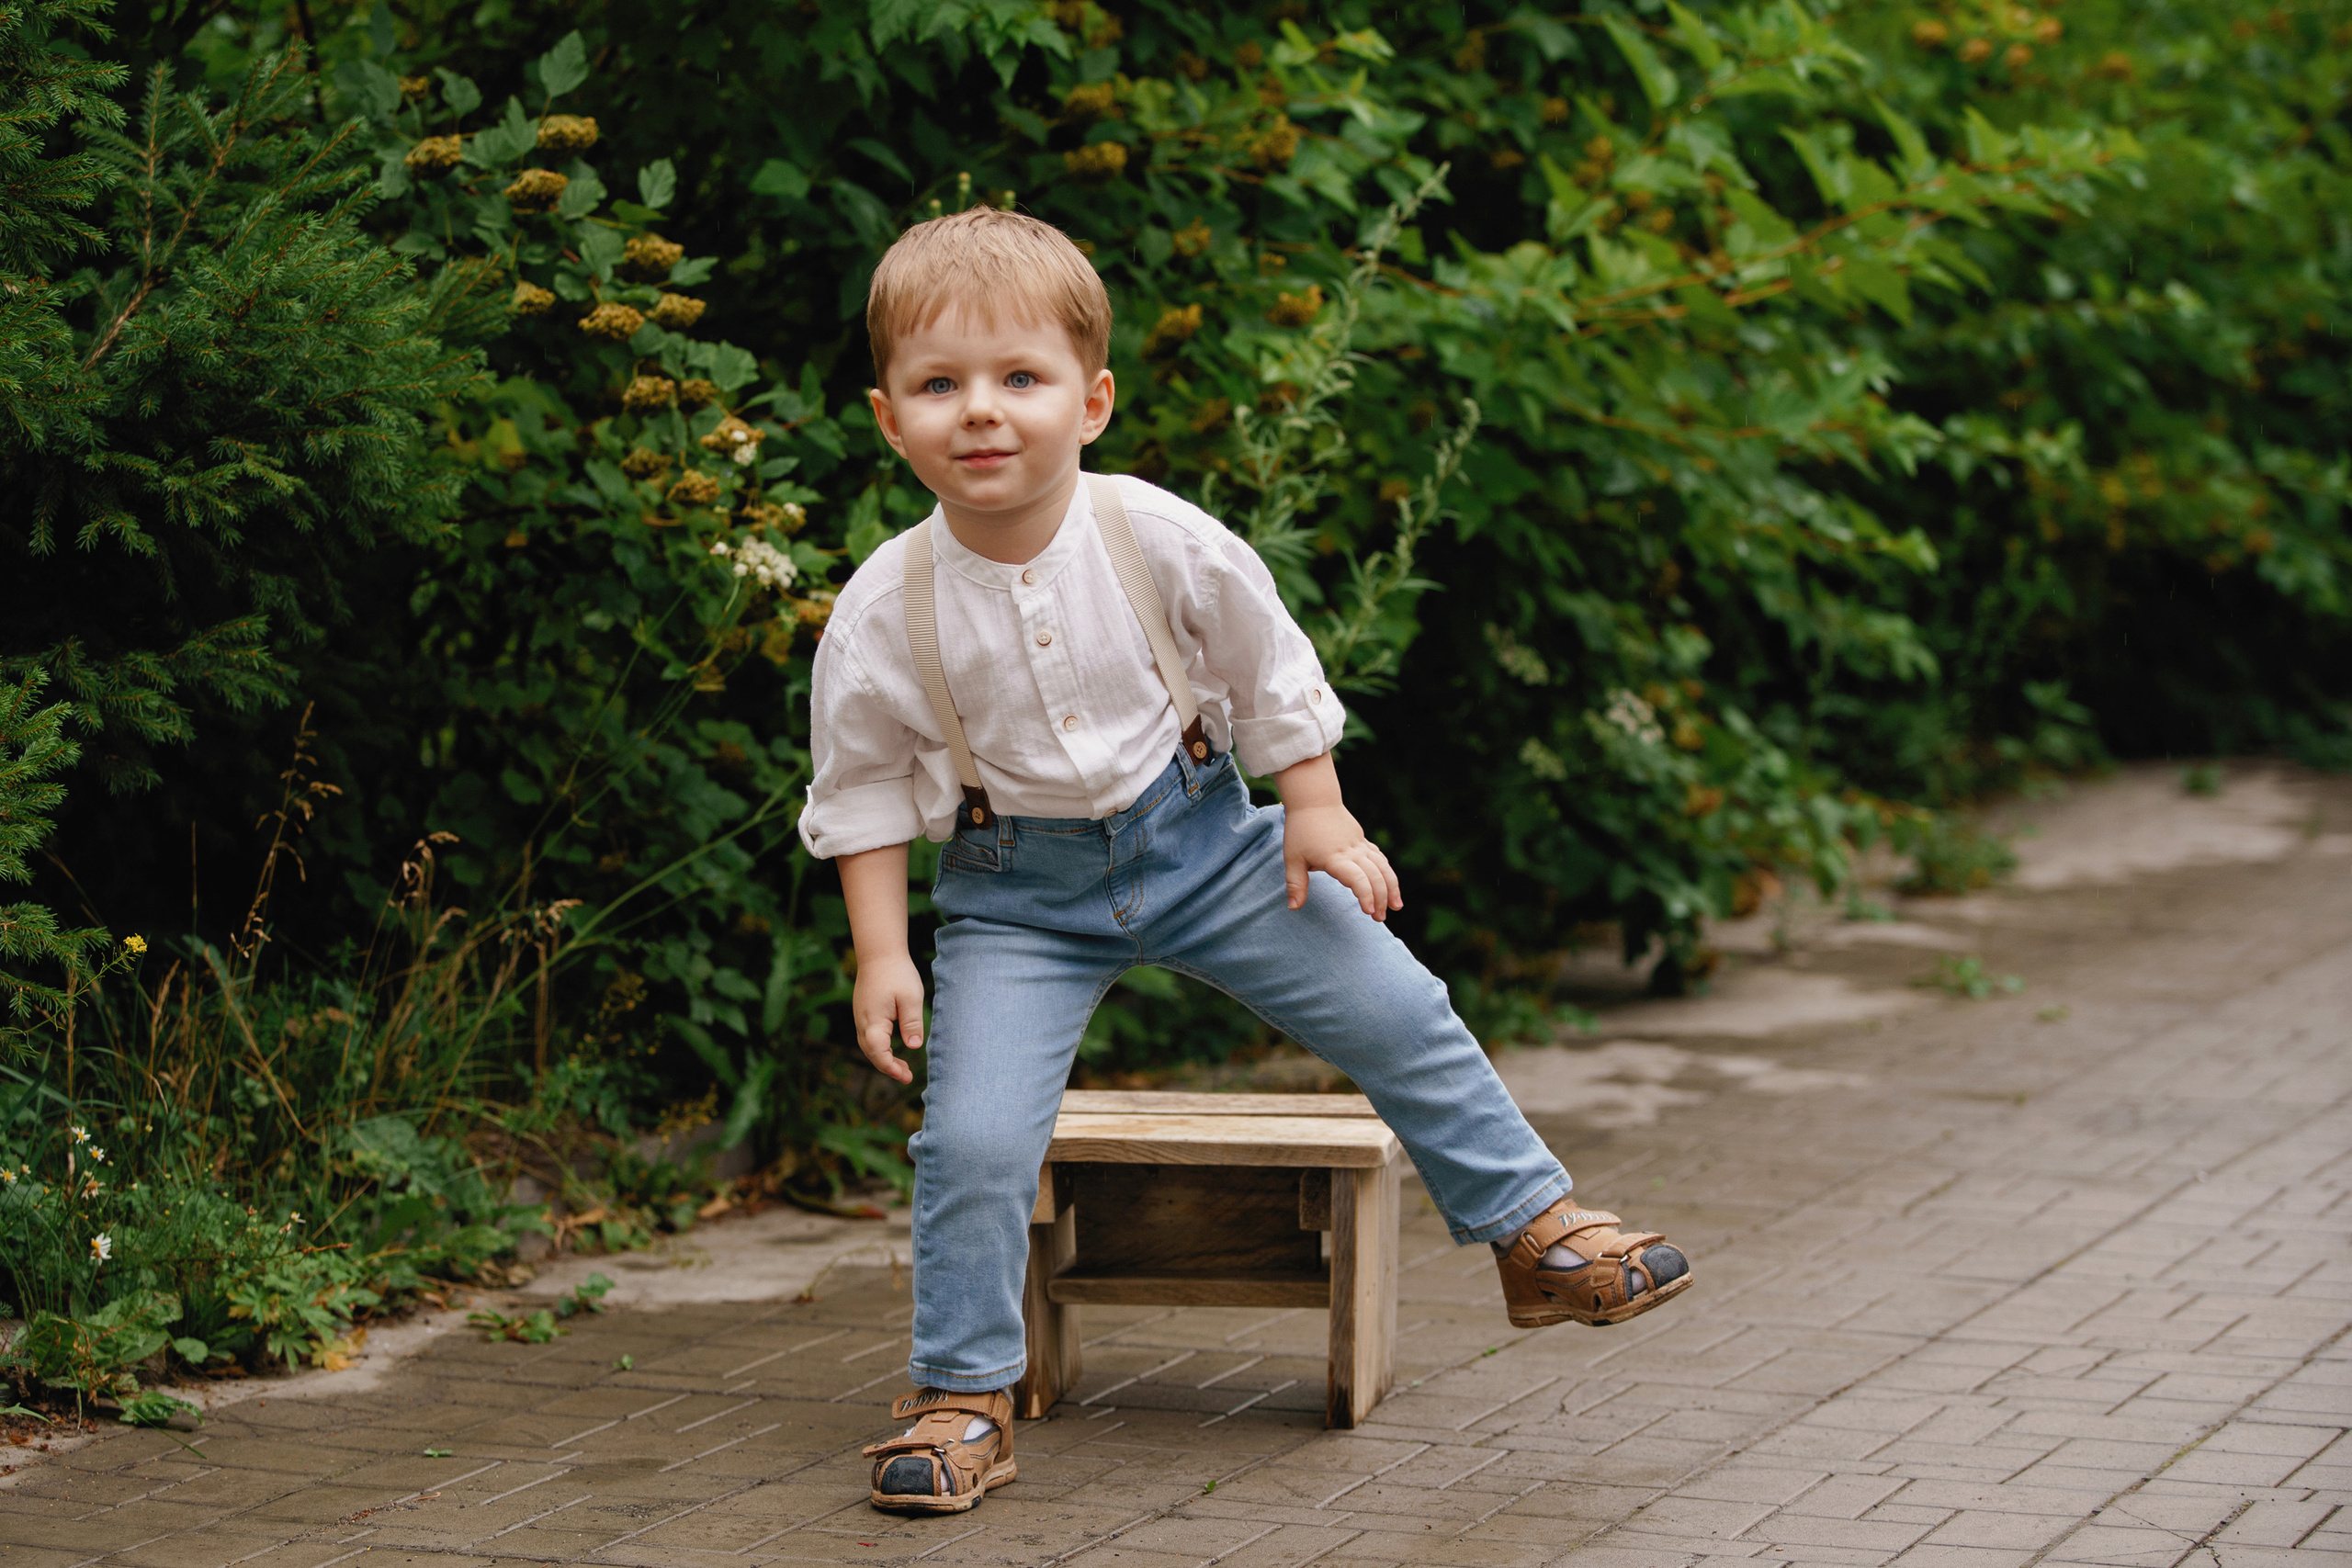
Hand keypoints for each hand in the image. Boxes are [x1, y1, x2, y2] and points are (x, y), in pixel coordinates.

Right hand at [853, 949, 926, 1083]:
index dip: (891, 1068)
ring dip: (883, 1058)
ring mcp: (860, 1017)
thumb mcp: (911, 997)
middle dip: (888, 1067)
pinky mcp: (863, 1012)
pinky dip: (879, 1047)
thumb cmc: (897, 973)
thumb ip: (912, 1023)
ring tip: (902, 1067)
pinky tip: (892, 1048)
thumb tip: (914, 1047)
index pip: (878, 1053)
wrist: (879, 952)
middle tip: (907, 1076)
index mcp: (873, 1020)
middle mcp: (862, 1021)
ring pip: (869, 1046)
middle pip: (871, 1053)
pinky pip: (869, 1036)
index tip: (906, 1077)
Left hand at [1283, 801, 1403, 920]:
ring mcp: (1360, 846)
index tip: (1368, 911)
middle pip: (1375, 876)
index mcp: (1334, 858)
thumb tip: (1294, 908)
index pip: (1357, 879)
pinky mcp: (1363, 842)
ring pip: (1383, 867)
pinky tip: (1391, 886)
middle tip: (1379, 918)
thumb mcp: (1292, 858)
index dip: (1366, 895)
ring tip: (1397, 907)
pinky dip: (1388, 873)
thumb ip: (1295, 884)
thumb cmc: (1301, 829)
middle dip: (1381, 898)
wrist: (1314, 800)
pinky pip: (1380, 858)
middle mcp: (1352, 852)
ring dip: (1392, 887)